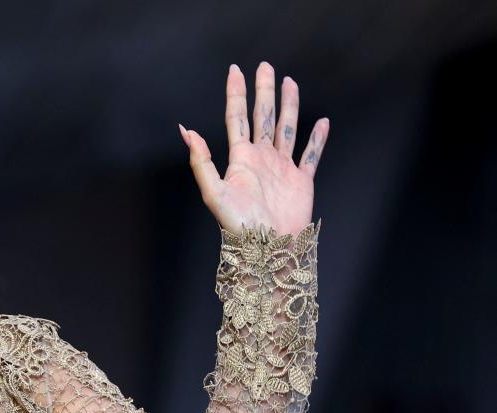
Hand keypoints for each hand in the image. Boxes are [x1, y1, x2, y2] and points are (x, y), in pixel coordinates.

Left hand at [180, 61, 328, 236]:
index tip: (235, 70)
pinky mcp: (301, 182)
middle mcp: (261, 160)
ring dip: (289, 106)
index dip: (236, 94)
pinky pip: (311, 155)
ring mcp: (282, 169)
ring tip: (290, 82)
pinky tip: (322, 122)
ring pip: (286, 129)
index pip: (237, 118)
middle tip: (265, 66)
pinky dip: (317, 139)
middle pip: (262, 116)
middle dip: (263, 91)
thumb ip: (201, 161)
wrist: (266, 249)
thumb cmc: (238, 225)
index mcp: (240, 159)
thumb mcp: (214, 192)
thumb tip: (186, 131)